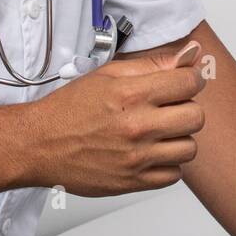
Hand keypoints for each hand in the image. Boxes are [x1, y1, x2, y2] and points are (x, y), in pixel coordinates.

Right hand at [22, 41, 207, 196]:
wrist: (39, 144)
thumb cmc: (70, 108)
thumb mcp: (109, 74)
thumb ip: (154, 64)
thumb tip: (191, 53)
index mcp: (132, 94)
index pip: (189, 82)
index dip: (191, 79)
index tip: (183, 82)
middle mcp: (137, 126)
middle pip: (196, 116)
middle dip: (187, 108)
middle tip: (169, 108)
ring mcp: (136, 157)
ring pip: (189, 148)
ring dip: (179, 138)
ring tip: (160, 132)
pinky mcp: (133, 181)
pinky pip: (174, 175)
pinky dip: (168, 164)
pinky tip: (151, 152)